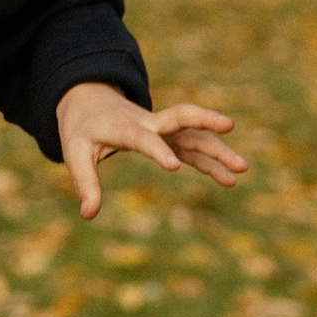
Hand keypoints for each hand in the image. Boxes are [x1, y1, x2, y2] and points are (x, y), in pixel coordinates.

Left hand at [55, 82, 246, 220]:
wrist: (89, 101)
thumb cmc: (81, 128)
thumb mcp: (74, 152)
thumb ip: (84, 181)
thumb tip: (88, 214)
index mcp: (123, 126)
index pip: (143, 138)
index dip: (157, 151)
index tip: (174, 167)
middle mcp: (148, 123)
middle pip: (180, 117)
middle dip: (205, 120)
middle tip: (231, 125)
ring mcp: (162, 128)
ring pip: (194, 133)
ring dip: (217, 147)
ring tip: (242, 168)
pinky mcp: (169, 136)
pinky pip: (194, 147)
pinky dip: (210, 160)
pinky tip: (229, 177)